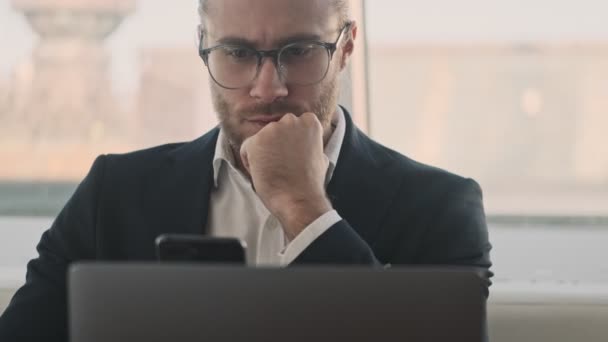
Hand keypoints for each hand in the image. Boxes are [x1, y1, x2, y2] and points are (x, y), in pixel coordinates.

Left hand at [240, 112, 332, 239]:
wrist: (299, 200)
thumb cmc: (310, 183)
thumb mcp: (320, 157)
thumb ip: (310, 145)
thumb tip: (308, 145)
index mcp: (309, 122)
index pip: (292, 126)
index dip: (290, 143)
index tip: (292, 157)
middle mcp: (290, 120)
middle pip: (275, 130)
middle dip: (275, 145)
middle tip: (281, 165)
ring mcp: (272, 130)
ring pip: (260, 140)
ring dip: (263, 154)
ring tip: (273, 171)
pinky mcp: (255, 141)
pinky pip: (246, 150)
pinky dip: (251, 163)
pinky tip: (263, 174)